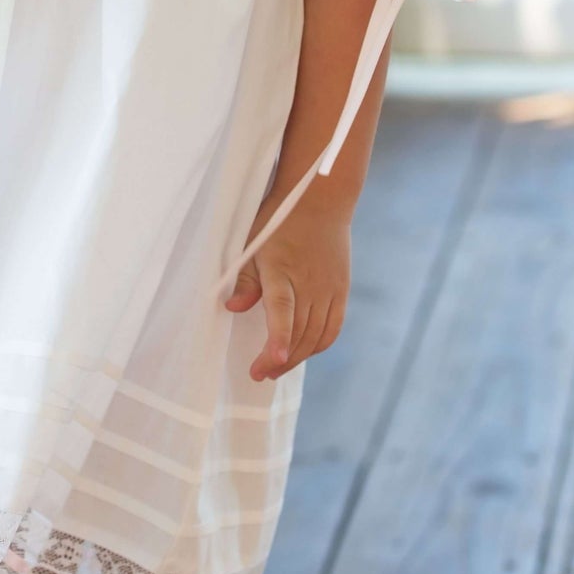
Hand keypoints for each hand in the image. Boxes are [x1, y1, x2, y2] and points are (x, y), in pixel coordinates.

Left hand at [223, 194, 351, 381]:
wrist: (320, 200)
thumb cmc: (278, 220)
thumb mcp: (252, 242)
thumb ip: (245, 278)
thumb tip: (233, 308)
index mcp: (282, 270)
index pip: (282, 312)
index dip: (277, 338)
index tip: (271, 361)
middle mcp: (309, 284)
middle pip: (297, 333)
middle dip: (278, 360)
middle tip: (259, 373)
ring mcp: (329, 289)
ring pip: (315, 336)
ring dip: (296, 357)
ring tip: (276, 367)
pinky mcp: (341, 291)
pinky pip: (332, 328)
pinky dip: (318, 345)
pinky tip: (303, 351)